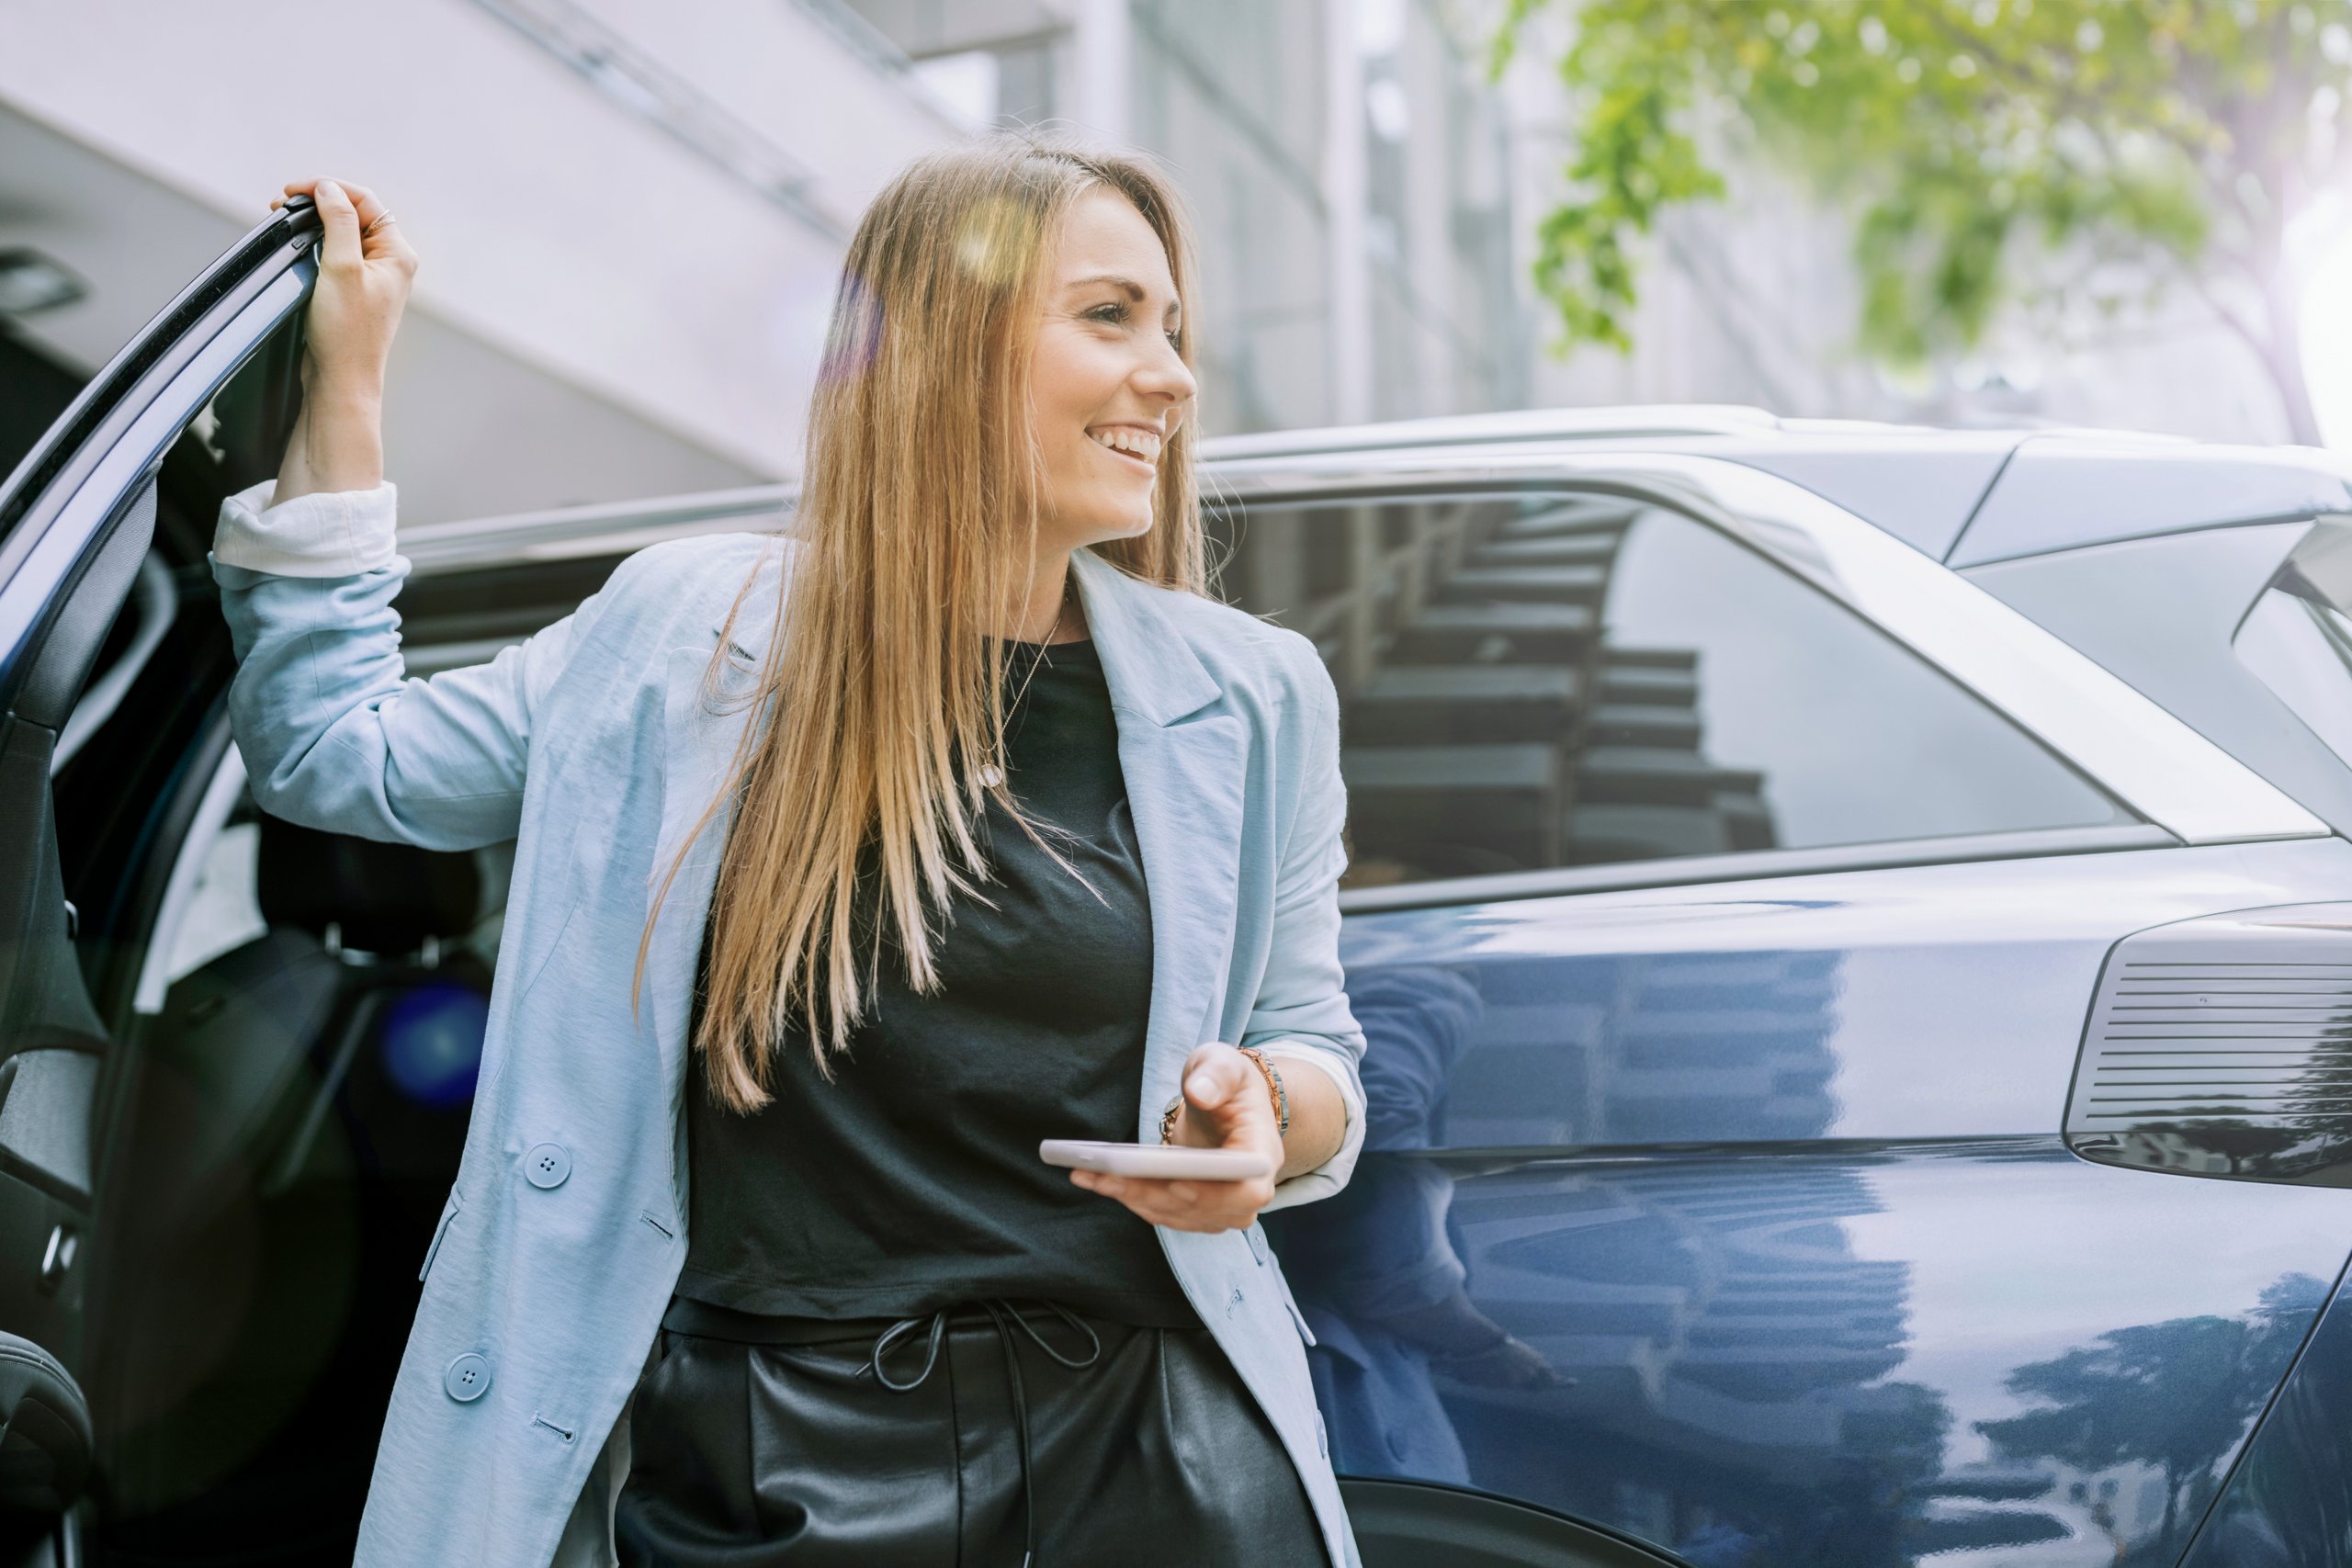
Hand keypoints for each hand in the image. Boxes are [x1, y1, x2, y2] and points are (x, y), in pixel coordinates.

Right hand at [272, 177, 415, 396]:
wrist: (341, 380)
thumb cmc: (346, 332)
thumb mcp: (341, 268)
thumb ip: (339, 222)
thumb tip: (329, 189)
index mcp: (397, 254)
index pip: (364, 201)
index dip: (328, 188)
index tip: (293, 190)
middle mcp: (390, 263)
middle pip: (353, 214)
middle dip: (317, 203)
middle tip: (282, 203)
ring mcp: (372, 277)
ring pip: (341, 233)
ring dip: (313, 222)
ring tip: (283, 218)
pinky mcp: (354, 290)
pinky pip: (335, 253)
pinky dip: (313, 242)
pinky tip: (293, 244)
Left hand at [1069, 1043, 1282, 1233]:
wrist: (1222, 1104)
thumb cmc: (1224, 1081)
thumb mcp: (1223, 1063)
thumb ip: (1216, 1073)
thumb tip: (1200, 1093)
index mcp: (1261, 1152)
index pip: (1249, 1189)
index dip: (1214, 1196)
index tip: (1176, 1184)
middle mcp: (1249, 1189)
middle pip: (1204, 1208)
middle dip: (1153, 1194)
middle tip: (1106, 1176)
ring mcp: (1224, 1207)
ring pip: (1178, 1215)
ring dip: (1133, 1198)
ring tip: (1090, 1175)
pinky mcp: (1198, 1212)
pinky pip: (1165, 1213)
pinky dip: (1132, 1199)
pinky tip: (1099, 1180)